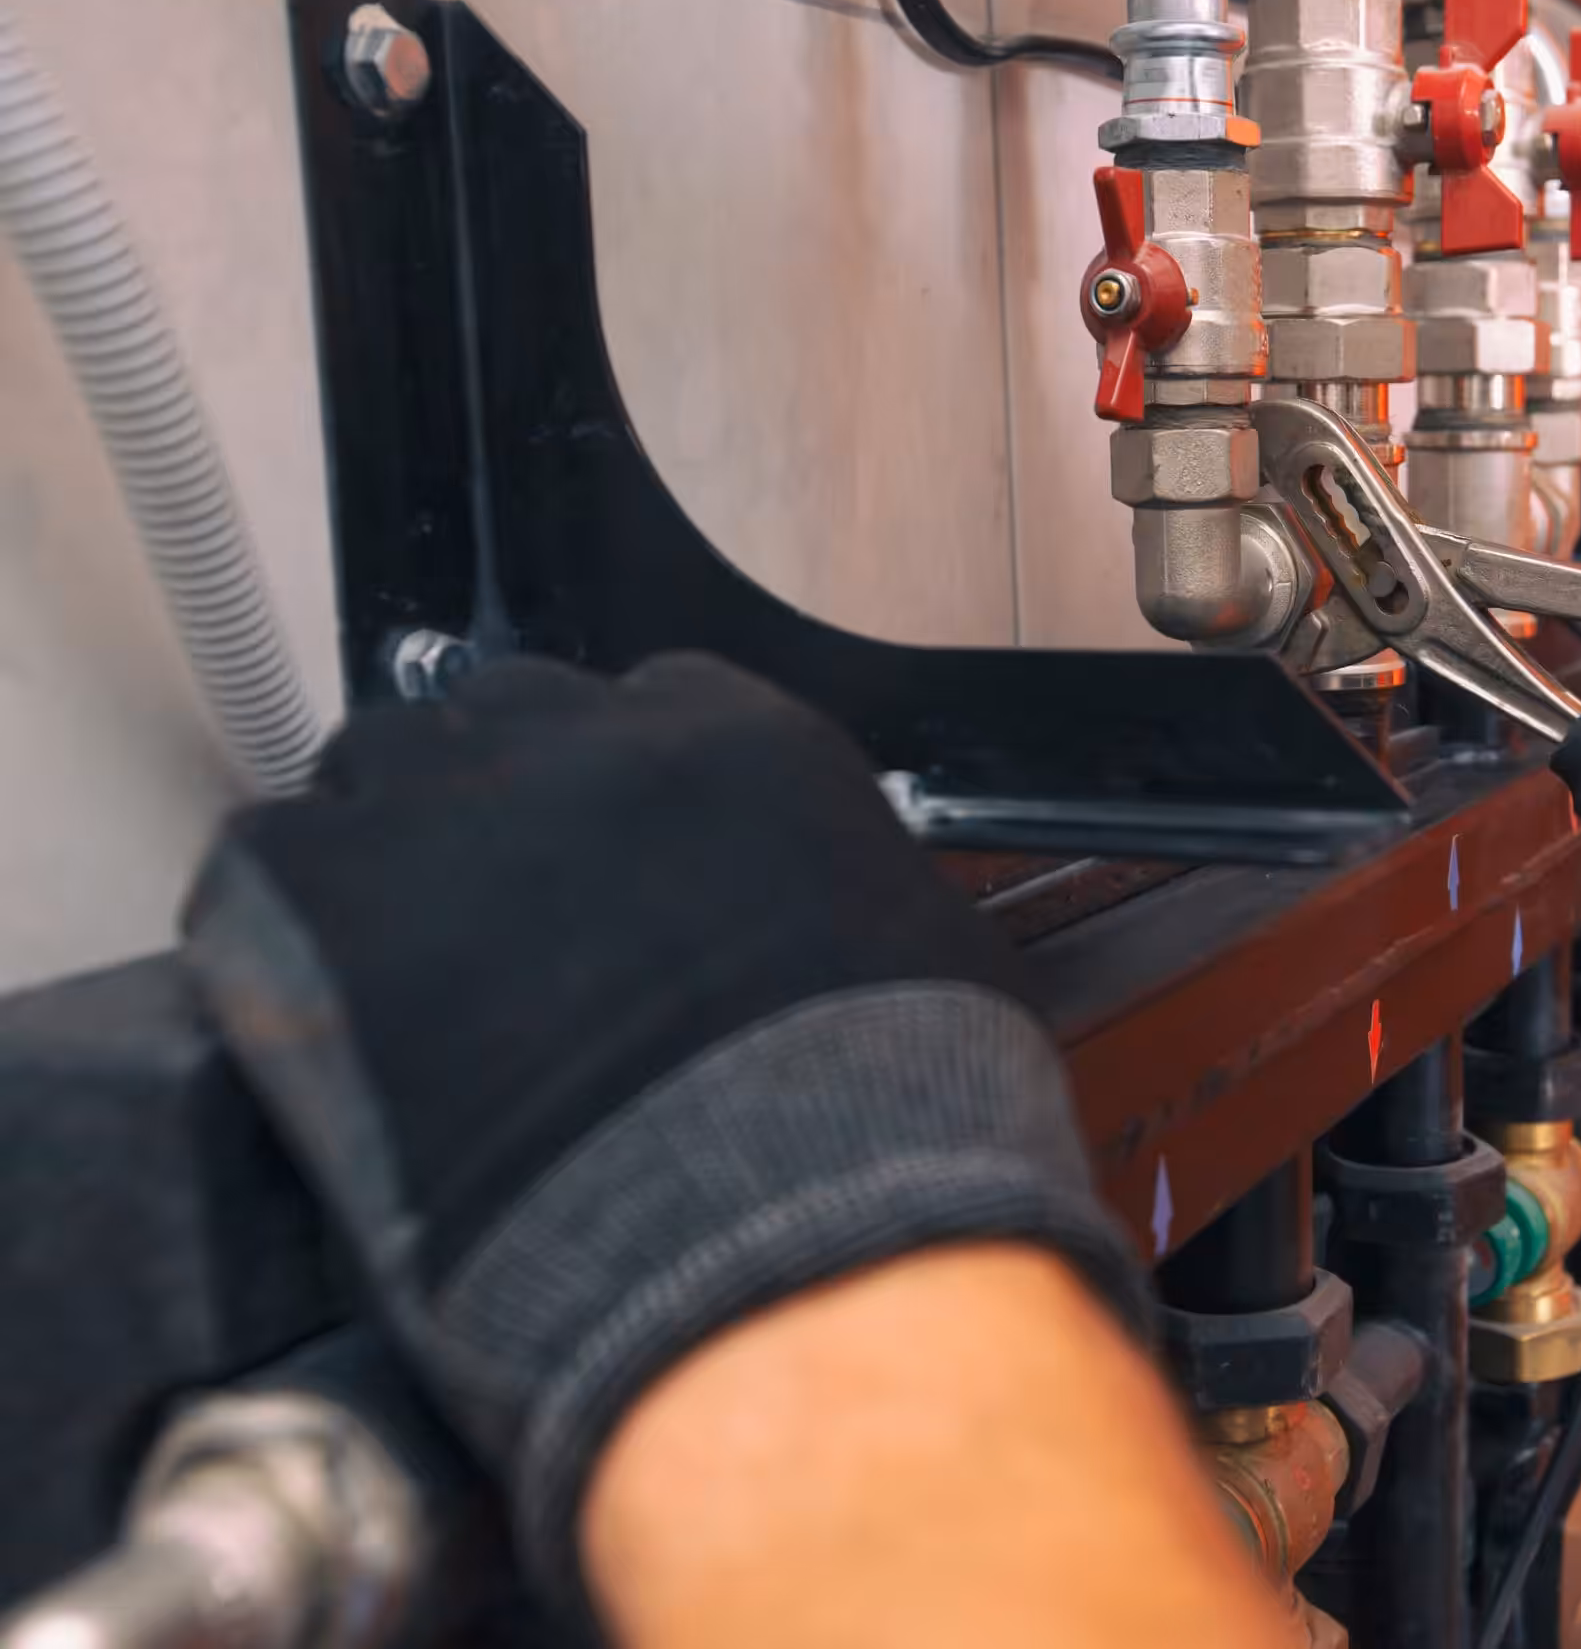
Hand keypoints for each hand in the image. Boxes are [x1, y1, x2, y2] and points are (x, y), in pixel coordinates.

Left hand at [180, 656, 1146, 1613]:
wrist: (772, 1259)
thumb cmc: (874, 1139)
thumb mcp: (927, 977)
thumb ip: (852, 908)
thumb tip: (835, 940)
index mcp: (742, 745)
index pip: (646, 709)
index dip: (618, 797)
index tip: (611, 863)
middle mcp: (590, 746)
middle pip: (500, 720)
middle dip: (500, 812)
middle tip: (507, 931)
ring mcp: (447, 813)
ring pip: (375, 772)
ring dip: (388, 857)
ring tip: (412, 986)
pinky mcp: (321, 902)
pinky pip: (264, 864)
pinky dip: (286, 932)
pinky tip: (335, 1023)